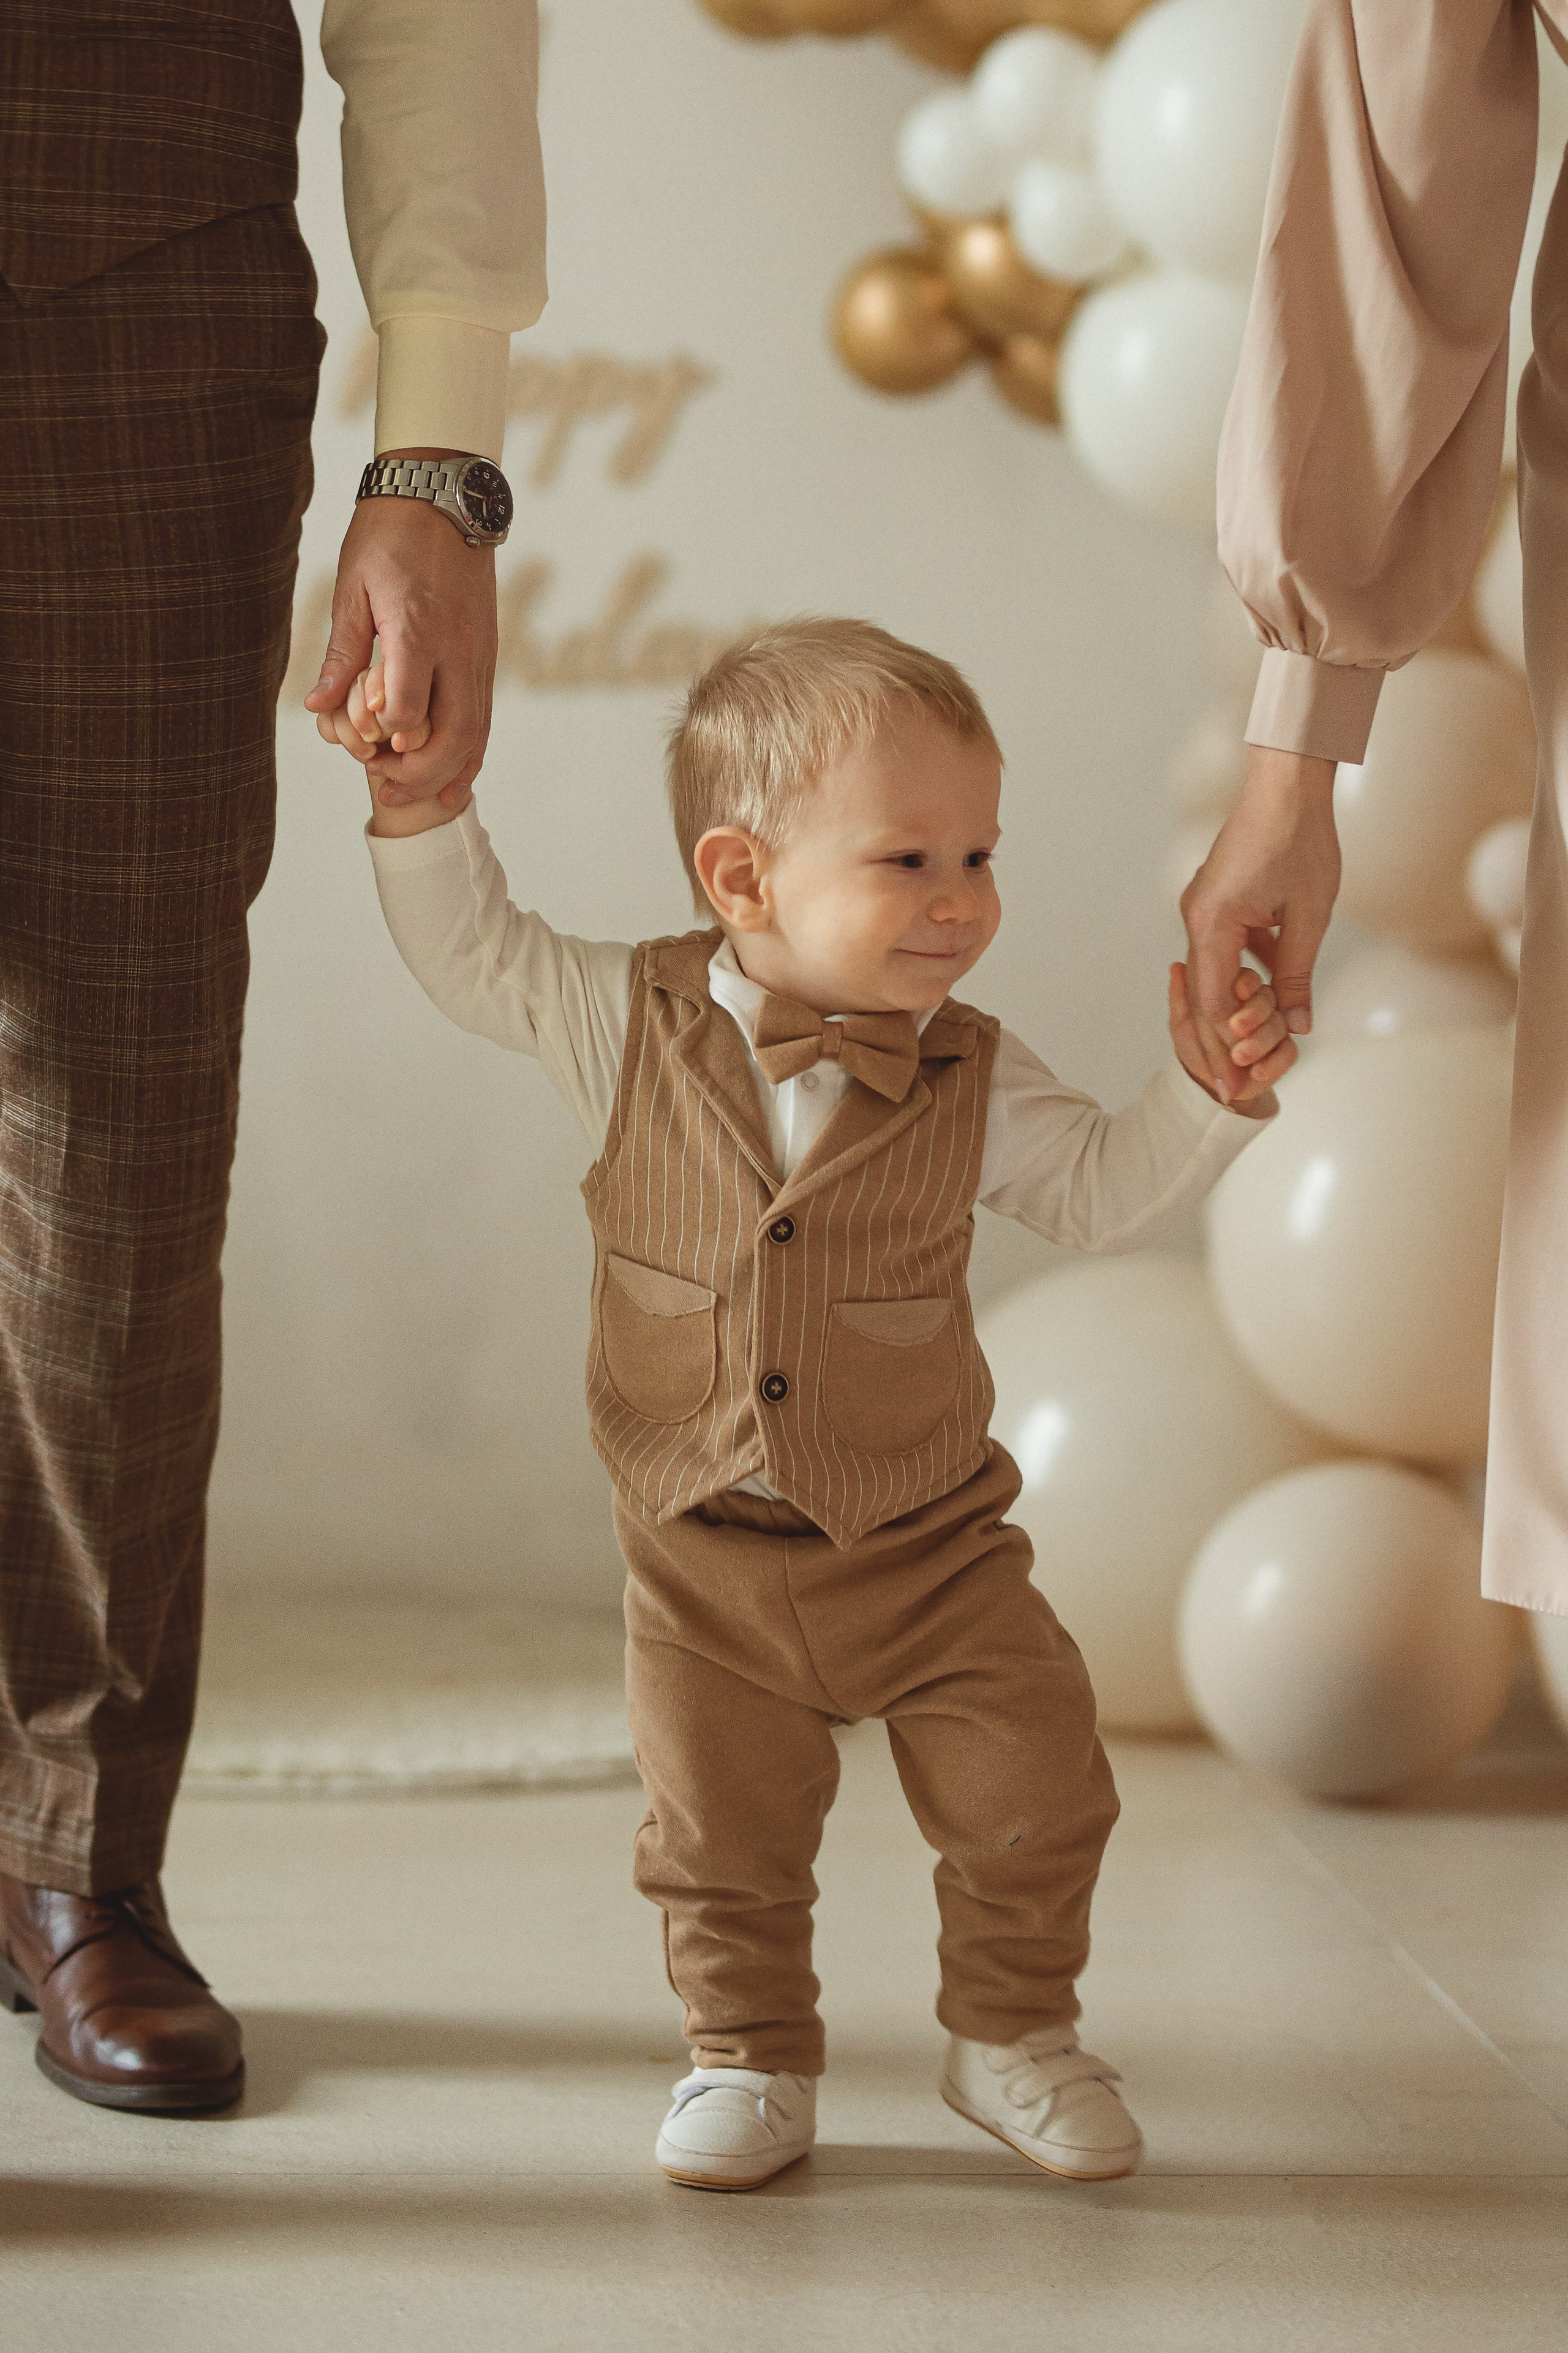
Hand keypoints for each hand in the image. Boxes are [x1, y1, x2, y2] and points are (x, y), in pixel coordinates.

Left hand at [304, 448, 498, 806]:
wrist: (443, 496)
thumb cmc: (388, 536)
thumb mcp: (352, 587)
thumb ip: (342, 652)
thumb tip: (320, 706)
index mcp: (417, 629)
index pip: (408, 708)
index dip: (386, 736)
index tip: (365, 741)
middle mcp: (457, 649)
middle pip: (452, 735)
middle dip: (419, 772)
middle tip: (385, 787)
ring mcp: (479, 654)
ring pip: (477, 733)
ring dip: (449, 772)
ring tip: (418, 795)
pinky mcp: (487, 655)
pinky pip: (485, 717)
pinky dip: (471, 753)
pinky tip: (452, 775)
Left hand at [1169, 962, 1295, 1112]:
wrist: (1207, 1085)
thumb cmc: (1196, 1051)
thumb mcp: (1183, 1024)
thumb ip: (1182, 997)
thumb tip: (1177, 968)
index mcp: (1236, 993)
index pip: (1247, 980)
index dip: (1246, 983)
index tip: (1239, 991)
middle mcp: (1258, 1007)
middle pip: (1267, 999)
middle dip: (1255, 1013)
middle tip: (1238, 1027)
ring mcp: (1272, 1028)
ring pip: (1279, 1025)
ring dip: (1260, 1041)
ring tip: (1239, 1056)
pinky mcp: (1282, 1050)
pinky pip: (1288, 1052)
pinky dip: (1274, 1063)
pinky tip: (1258, 1071)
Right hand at [1179, 746, 1339, 1101]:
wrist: (1288, 783)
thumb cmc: (1300, 838)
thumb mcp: (1310, 915)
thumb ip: (1298, 972)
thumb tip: (1297, 1024)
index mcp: (1213, 921)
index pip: (1212, 1001)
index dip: (1226, 1047)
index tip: (1238, 1083)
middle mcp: (1196, 917)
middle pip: (1202, 996)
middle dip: (1221, 1042)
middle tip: (1238, 1084)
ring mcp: (1202, 908)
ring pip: (1211, 975)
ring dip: (1234, 1010)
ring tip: (1255, 1047)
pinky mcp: (1216, 900)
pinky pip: (1222, 951)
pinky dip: (1239, 977)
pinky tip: (1263, 997)